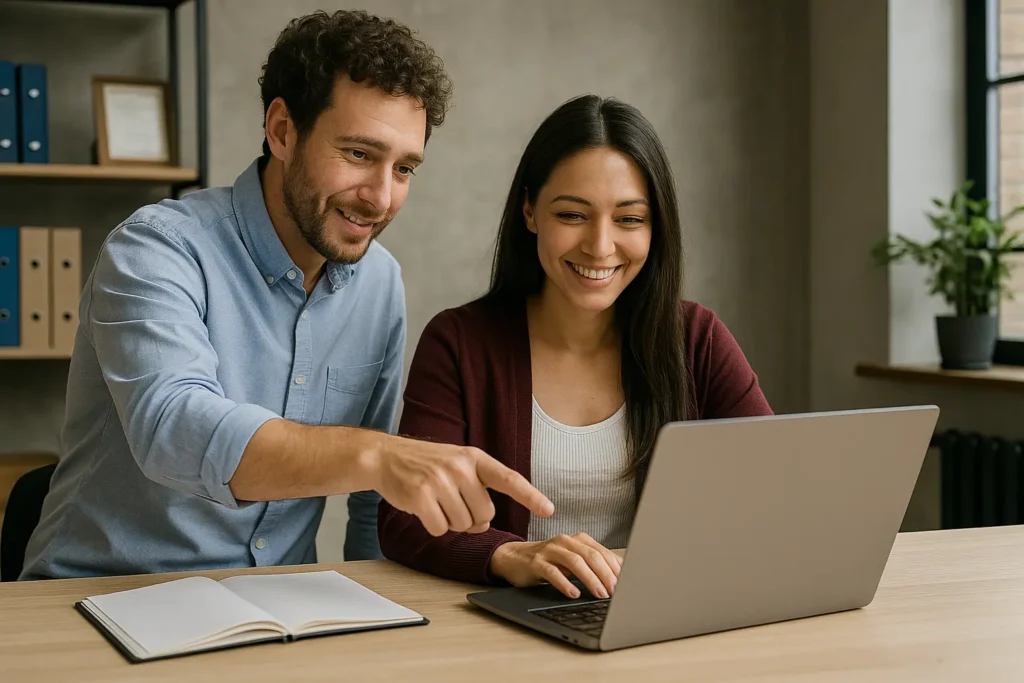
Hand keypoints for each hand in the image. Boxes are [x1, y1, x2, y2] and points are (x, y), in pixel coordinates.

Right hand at [368, 434, 553, 536]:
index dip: (530, 496)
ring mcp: (439, 480)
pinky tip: (423, 509)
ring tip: (436, 502)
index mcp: (475, 458)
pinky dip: (433, 526)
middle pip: (484, 515)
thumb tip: (483, 526)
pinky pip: (439, 529)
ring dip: (450, 522)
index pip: (509, 479)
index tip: (549, 509)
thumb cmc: (426, 465)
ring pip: (462, 525)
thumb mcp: (457, 465)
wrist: (386, 456)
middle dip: (471, 519)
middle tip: (452, 503)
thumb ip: (477, 491)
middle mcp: (460, 467)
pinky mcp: (420, 495)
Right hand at [488, 533, 622, 599]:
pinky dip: (565, 584)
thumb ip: (593, 565)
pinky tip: (574, 594)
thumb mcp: (572, 561)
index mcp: (577, 539)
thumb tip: (620, 577)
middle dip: (606, 574)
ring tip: (600, 594)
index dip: (615, 568)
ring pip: (574, 562)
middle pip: (590, 555)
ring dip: (590, 579)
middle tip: (615, 591)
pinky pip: (552, 572)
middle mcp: (564, 541)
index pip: (601, 552)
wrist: (514, 558)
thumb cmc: (549, 561)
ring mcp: (549, 550)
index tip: (626, 583)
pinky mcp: (536, 562)